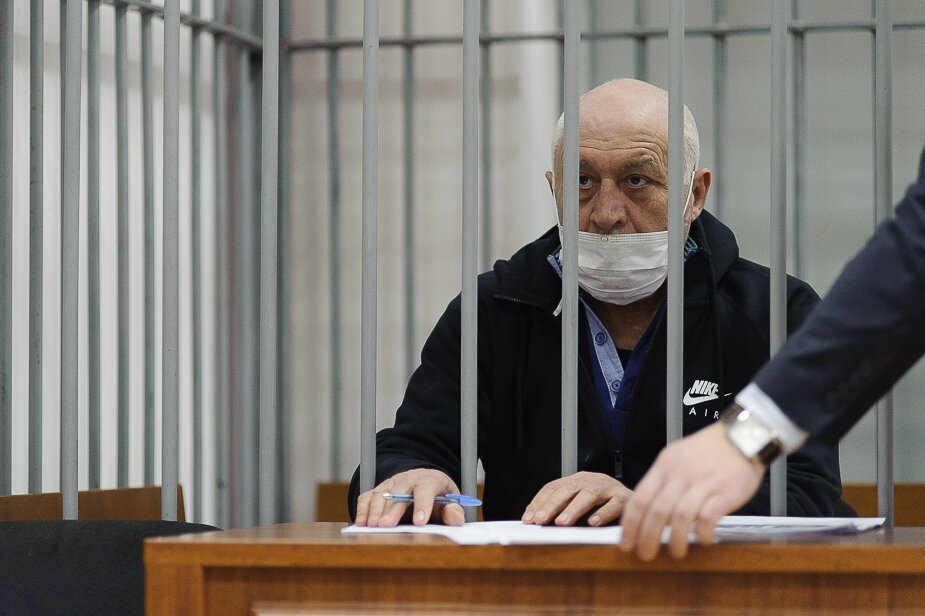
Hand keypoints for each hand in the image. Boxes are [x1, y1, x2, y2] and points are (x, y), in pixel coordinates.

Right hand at [354, 469, 465, 527]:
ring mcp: (391, 483)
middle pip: (399, 492)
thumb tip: (456, 518)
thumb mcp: (451, 501)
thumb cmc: (438, 497)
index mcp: (430, 479)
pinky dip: (362, 509)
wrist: (423, 483)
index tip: (420, 522)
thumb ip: (454, 511)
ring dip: (375, 510)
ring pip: (381, 494)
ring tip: (372, 526)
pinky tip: (361, 523)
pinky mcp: (378, 490)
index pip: (426, 489)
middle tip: (386, 526)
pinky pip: (367, 497)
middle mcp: (409, 479)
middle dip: (392, 510)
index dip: (423, 505)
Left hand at [522, 471, 631, 526]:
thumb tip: (535, 521)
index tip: (528, 519)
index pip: (553, 487)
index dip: (539, 502)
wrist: (639, 499)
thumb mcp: (579, 505)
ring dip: (574, 508)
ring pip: (589, 494)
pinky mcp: (625, 497)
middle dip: (552, 505)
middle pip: (569, 489)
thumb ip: (561, 510)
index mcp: (576, 480)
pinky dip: (603, 513)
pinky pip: (614, 504)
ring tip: (562, 522)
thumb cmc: (604, 505)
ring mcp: (608, 487)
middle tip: (540, 520)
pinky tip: (593, 523)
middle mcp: (591, 480)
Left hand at [619, 422, 764, 560]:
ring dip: (675, 540)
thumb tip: (646, 511)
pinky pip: (708, 517)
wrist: (742, 436)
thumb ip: (662, 481)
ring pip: (680, 516)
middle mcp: (680, 474)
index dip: (630, 524)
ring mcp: (702, 483)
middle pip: (656, 511)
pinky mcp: (724, 492)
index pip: (639, 498)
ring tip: (675, 553)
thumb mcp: (677, 457)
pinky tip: (702, 540)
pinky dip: (702, 532)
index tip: (626, 542)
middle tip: (644, 555)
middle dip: (646, 537)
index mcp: (665, 466)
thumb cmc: (708, 450)